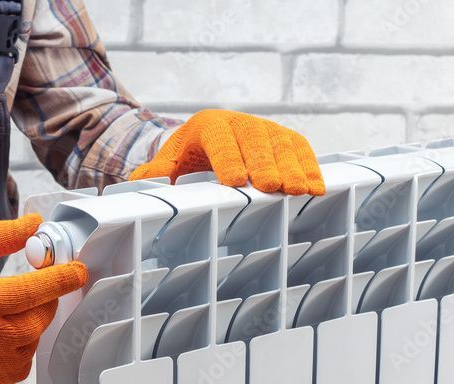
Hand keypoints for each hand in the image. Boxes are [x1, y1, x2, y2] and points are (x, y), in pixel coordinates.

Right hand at [0, 214, 87, 383]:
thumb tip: (34, 223)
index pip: (34, 291)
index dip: (61, 278)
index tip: (77, 270)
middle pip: (38, 316)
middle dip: (44, 297)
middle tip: (36, 282)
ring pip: (32, 340)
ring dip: (31, 321)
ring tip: (9, 307)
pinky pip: (20, 363)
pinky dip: (19, 345)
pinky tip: (1, 330)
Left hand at [131, 109, 324, 195]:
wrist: (207, 138)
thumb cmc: (188, 155)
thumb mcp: (170, 162)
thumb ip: (155, 172)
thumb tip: (135, 182)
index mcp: (208, 125)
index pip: (219, 139)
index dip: (228, 159)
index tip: (236, 181)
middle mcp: (239, 122)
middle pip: (254, 140)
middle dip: (265, 165)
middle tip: (273, 188)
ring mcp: (265, 128)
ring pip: (281, 144)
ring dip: (294, 169)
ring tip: (300, 192)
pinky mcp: (284, 138)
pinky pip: (300, 148)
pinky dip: (310, 167)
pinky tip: (317, 188)